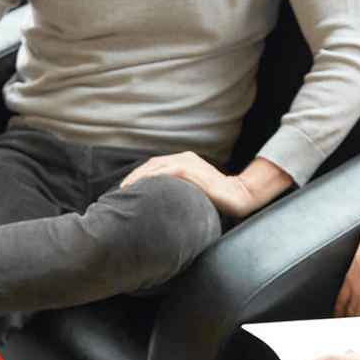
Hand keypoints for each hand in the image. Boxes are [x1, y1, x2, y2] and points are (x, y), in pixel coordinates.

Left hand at [120, 153, 291, 218]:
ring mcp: (189, 162)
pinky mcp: (191, 170)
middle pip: (153, 163)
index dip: (140, 174)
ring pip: (156, 166)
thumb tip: (164, 202)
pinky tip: (142, 186)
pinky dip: (152, 177)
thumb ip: (181, 189)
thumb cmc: (217, 197)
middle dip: (135, 175)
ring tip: (127, 189)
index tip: (128, 187)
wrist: (238, 195)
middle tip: (122, 189)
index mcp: (186, 160)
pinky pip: (166, 171)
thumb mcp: (195, 189)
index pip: (157, 164)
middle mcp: (186, 157)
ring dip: (139, 177)